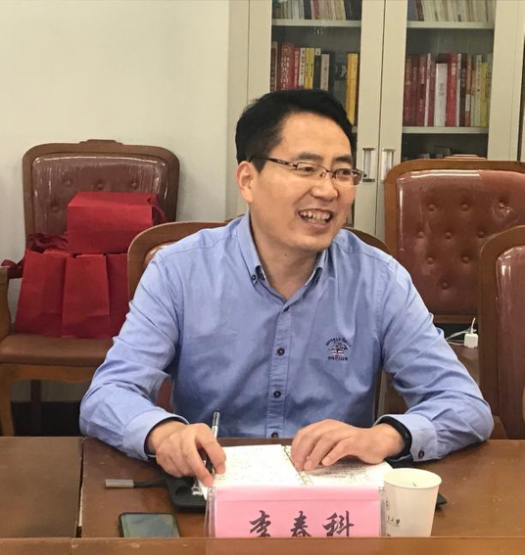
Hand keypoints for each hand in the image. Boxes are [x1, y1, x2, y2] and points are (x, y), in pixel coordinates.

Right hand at [147, 420, 225, 486]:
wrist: (168, 433)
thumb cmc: (192, 438)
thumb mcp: (204, 437)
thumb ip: (213, 450)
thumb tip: (219, 468)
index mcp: (198, 430)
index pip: (208, 443)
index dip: (216, 458)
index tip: (221, 471)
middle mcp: (182, 435)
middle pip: (190, 456)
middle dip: (201, 472)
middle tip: (209, 482)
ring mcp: (169, 445)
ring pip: (182, 467)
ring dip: (192, 473)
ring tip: (195, 470)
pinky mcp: (161, 455)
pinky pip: (174, 471)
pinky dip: (182, 473)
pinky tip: (184, 467)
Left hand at [290, 419, 404, 470]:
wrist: (376, 441)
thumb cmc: (351, 444)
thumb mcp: (332, 443)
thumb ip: (319, 447)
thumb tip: (301, 460)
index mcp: (325, 425)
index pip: (304, 433)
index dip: (296, 446)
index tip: (293, 460)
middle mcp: (333, 426)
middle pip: (313, 435)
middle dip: (303, 451)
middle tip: (299, 465)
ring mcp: (345, 432)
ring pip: (326, 440)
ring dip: (315, 454)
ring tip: (309, 467)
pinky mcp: (356, 441)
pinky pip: (342, 446)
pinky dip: (333, 454)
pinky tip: (327, 463)